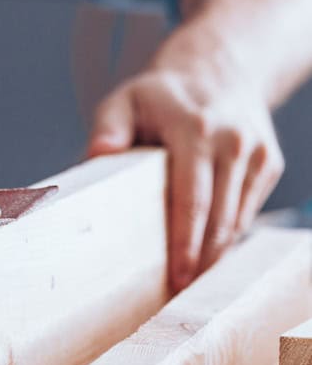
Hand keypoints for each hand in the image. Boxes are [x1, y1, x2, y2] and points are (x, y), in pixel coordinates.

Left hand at [87, 69, 283, 291]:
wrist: (219, 71)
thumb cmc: (162, 95)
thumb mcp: (126, 100)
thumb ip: (109, 127)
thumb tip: (96, 156)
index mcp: (196, 129)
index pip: (193, 198)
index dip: (185, 242)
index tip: (176, 276)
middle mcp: (234, 142)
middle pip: (219, 218)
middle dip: (201, 261)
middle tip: (179, 293)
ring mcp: (257, 154)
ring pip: (238, 220)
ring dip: (216, 255)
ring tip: (191, 282)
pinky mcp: (269, 164)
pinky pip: (247, 211)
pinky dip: (228, 235)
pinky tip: (208, 254)